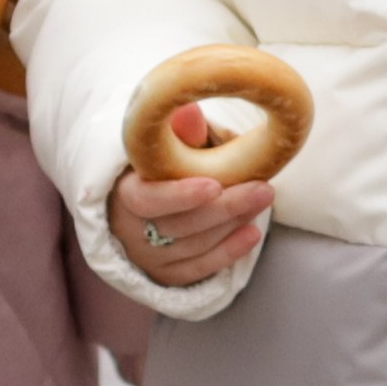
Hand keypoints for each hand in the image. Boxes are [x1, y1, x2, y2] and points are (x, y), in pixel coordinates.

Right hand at [106, 105, 274, 286]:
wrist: (139, 204)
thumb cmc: (155, 168)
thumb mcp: (160, 147)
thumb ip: (176, 134)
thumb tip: (191, 111)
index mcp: (123, 195)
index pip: (147, 200)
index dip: (180, 195)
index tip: (215, 184)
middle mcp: (132, 232)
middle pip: (180, 225)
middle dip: (225, 207)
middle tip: (263, 188)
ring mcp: (150, 257)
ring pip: (195, 246)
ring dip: (233, 223)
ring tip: (262, 199)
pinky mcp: (169, 274)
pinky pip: (201, 268)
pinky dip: (229, 252)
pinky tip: (253, 233)